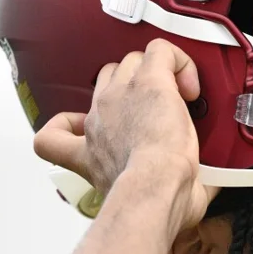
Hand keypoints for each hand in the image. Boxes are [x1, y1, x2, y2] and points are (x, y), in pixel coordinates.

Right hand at [33, 39, 218, 231]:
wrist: (153, 187)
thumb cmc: (151, 202)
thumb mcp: (143, 202)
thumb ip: (164, 195)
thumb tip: (200, 195)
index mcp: (90, 152)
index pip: (52, 137)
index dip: (69, 125)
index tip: (94, 133)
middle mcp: (99, 118)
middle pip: (107, 83)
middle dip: (132, 90)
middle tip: (160, 113)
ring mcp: (121, 95)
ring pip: (132, 62)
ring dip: (154, 73)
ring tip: (180, 98)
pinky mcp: (149, 82)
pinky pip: (161, 51)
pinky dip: (178, 61)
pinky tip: (190, 86)